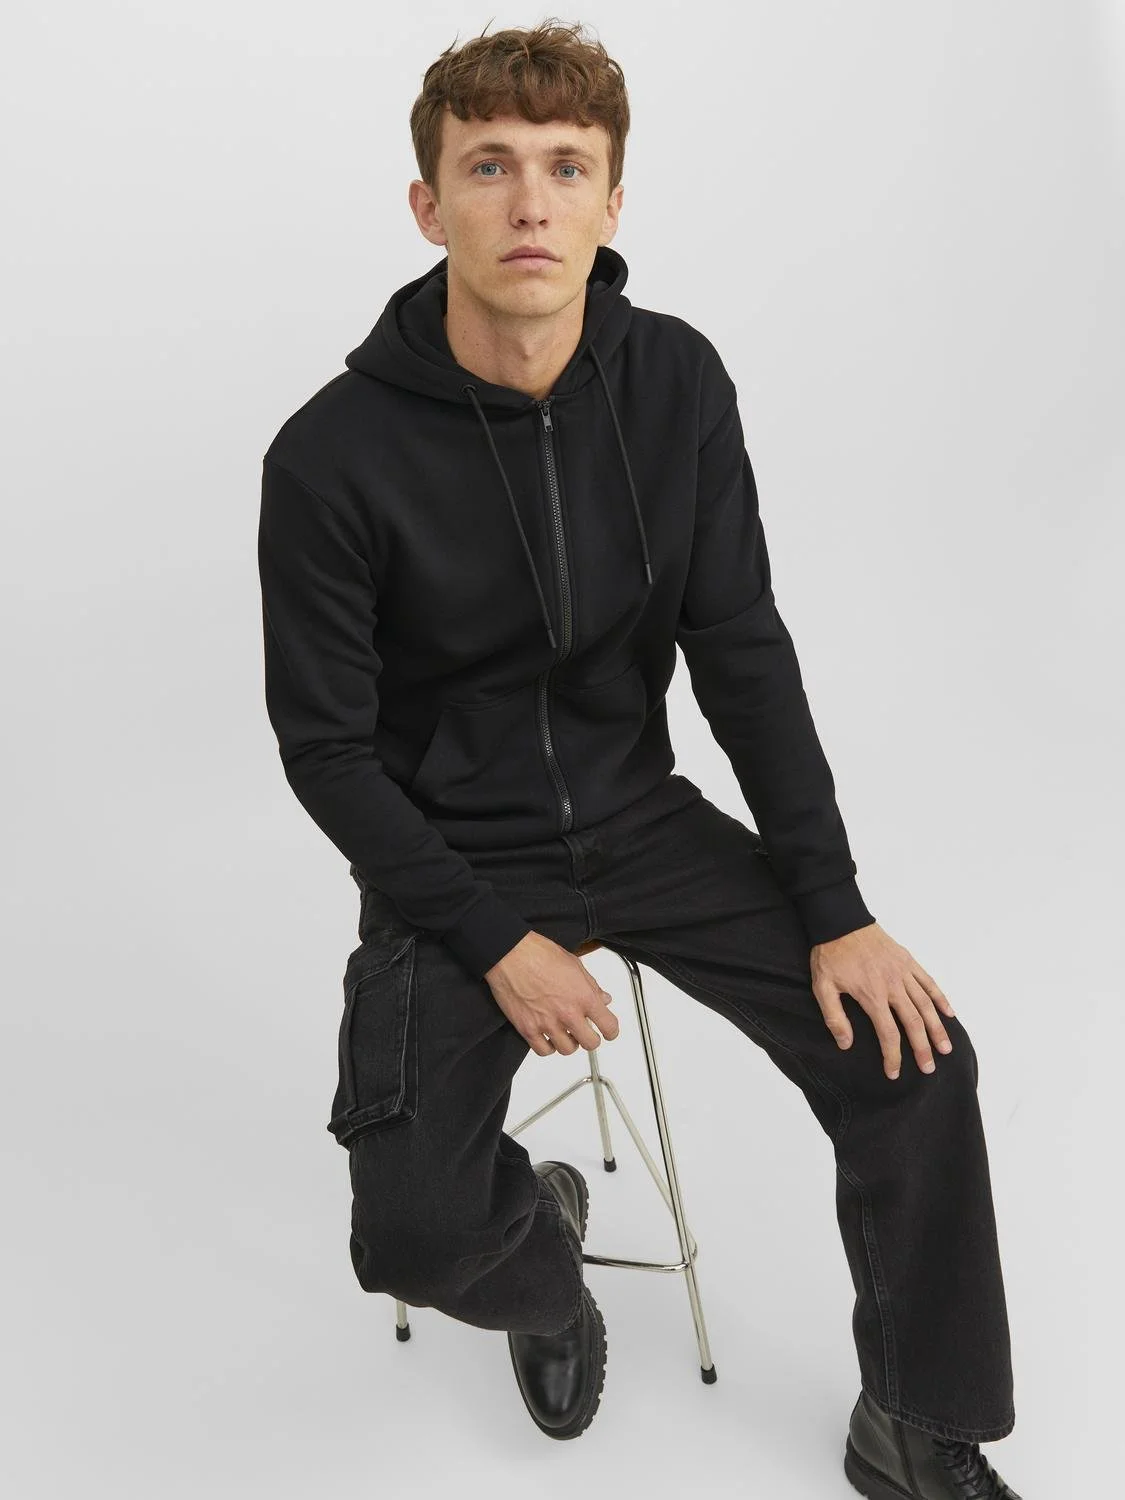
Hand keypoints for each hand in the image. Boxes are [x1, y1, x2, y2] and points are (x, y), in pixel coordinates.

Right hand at [484, 930, 620, 1056]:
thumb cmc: (539, 954)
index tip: (608, 1031)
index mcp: (584, 996)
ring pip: (567, 1050)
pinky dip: (548, 1047)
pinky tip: (547, 1037)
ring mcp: (547, 1023)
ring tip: (565, 1033)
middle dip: (590, 1038)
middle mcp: (568, 1013)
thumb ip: (591, 985)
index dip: (611, 1031)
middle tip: (586, 1032)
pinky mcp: (527, 1029)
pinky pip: (543, 1050)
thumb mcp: (574, 964)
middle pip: (590, 1043)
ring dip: (569, 1043)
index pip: (609, 1026)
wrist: (510, 954)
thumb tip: (602, 998)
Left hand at [810, 921, 955, 1080]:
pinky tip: (949, 1013)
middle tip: (929, 1068)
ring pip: (926, 1004)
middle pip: (913, 1023)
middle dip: (922, 1048)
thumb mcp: (822, 987)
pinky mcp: (907, 960)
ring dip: (937, 1028)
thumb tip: (845, 1044)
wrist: (840, 920)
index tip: (893, 1073)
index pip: (888, 1033)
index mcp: (872, 995)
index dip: (892, 1056)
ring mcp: (903, 972)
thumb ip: (834, 1017)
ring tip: (945, 1048)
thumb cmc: (830, 953)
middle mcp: (892, 985)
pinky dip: (940, 998)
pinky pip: (928, 982)